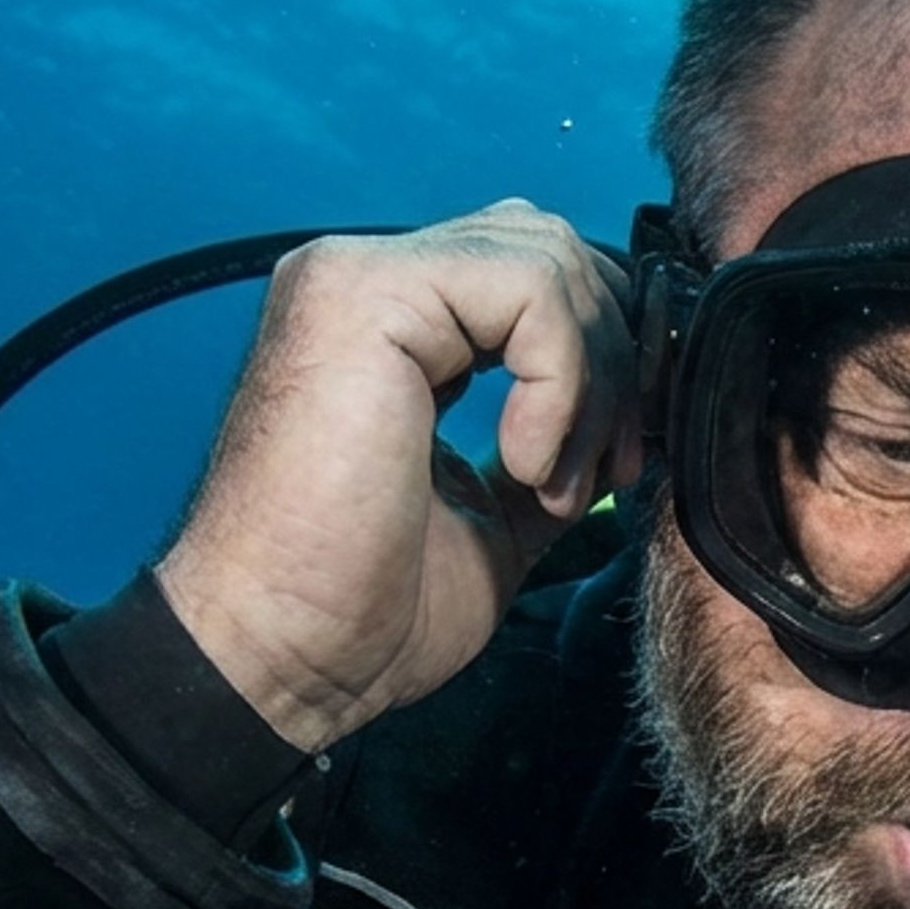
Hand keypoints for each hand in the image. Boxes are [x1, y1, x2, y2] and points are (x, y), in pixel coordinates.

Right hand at [153, 200, 641, 749]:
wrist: (285, 658)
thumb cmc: (364, 609)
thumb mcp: (496, 514)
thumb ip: (549, 446)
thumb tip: (624, 423)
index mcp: (391, 326)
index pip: (535, 275)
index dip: (603, 358)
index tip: (610, 466)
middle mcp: (366, 282)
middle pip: (552, 250)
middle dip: (611, 362)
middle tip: (601, 471)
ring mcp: (355, 278)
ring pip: (549, 260)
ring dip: (591, 380)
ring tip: (555, 481)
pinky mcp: (363, 295)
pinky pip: (529, 290)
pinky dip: (561, 382)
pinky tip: (523, 464)